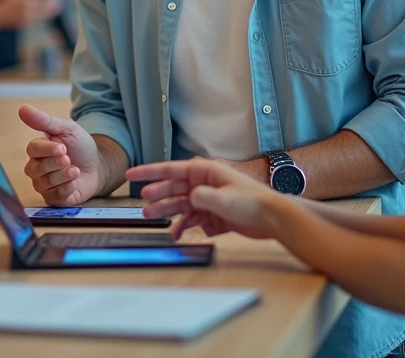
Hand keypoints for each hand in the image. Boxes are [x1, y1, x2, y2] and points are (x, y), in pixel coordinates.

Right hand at [19, 105, 101, 205]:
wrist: (97, 166)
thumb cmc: (80, 146)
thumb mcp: (67, 129)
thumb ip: (45, 120)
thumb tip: (23, 108)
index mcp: (38, 149)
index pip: (33, 149)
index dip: (47, 149)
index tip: (62, 147)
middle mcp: (36, 168)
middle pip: (36, 168)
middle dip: (55, 163)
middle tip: (68, 158)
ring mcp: (44, 184)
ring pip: (45, 183)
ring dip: (63, 175)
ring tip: (75, 170)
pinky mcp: (54, 198)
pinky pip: (54, 196)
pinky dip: (66, 188)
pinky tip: (74, 183)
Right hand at [126, 158, 285, 240]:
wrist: (273, 219)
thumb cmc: (252, 202)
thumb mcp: (225, 199)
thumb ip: (203, 198)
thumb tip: (188, 199)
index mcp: (206, 172)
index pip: (172, 169)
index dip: (150, 172)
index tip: (131, 175)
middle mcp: (204, 184)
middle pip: (174, 188)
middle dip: (158, 195)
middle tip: (143, 205)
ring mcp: (209, 200)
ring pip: (181, 205)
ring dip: (167, 212)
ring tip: (152, 218)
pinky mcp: (214, 216)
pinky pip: (193, 220)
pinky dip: (184, 227)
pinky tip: (177, 234)